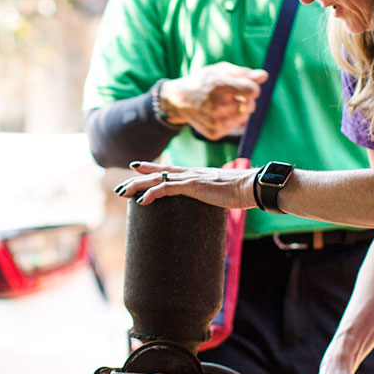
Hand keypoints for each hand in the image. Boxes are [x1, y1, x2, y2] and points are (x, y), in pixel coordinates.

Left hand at [115, 161, 257, 209]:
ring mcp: (190, 178)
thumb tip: (215, 206)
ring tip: (122, 192)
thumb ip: (214, 197)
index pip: (168, 170)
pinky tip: (141, 201)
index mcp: (196, 174)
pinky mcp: (193, 186)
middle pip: (157, 174)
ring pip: (156, 180)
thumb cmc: (242, 191)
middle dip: (137, 180)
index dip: (150, 168)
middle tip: (121, 187)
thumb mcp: (223, 194)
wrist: (251, 186)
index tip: (136, 168)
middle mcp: (190, 173)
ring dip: (137, 186)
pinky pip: (166, 189)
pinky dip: (152, 194)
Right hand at [161, 62, 268, 139]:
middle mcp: (216, 105)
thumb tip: (265, 76)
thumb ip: (244, 73)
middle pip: (251, 105)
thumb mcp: (220, 70)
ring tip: (227, 104)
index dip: (252, 88)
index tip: (244, 86)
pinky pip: (236, 127)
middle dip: (246, 99)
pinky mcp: (214, 133)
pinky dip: (232, 120)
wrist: (180, 100)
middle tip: (233, 95)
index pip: (252, 91)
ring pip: (245, 117)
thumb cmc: (204, 81)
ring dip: (241, 110)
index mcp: (219, 85)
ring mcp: (214, 121)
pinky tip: (221, 114)